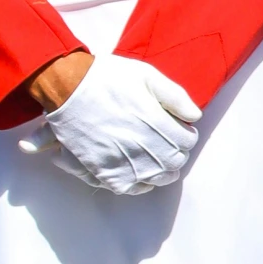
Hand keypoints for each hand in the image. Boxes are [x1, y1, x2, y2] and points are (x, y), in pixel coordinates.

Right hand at [19, 54, 201, 195]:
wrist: (67, 86)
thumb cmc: (107, 78)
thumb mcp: (147, 75)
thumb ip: (175, 96)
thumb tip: (195, 116)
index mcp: (154, 121)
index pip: (186, 141)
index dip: (187, 136)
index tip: (181, 130)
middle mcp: (141, 144)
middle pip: (173, 161)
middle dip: (177, 154)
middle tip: (172, 146)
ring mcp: (122, 160)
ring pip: (155, 177)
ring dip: (162, 171)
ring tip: (161, 163)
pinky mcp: (103, 169)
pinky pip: (128, 188)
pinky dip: (140, 185)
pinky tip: (143, 178)